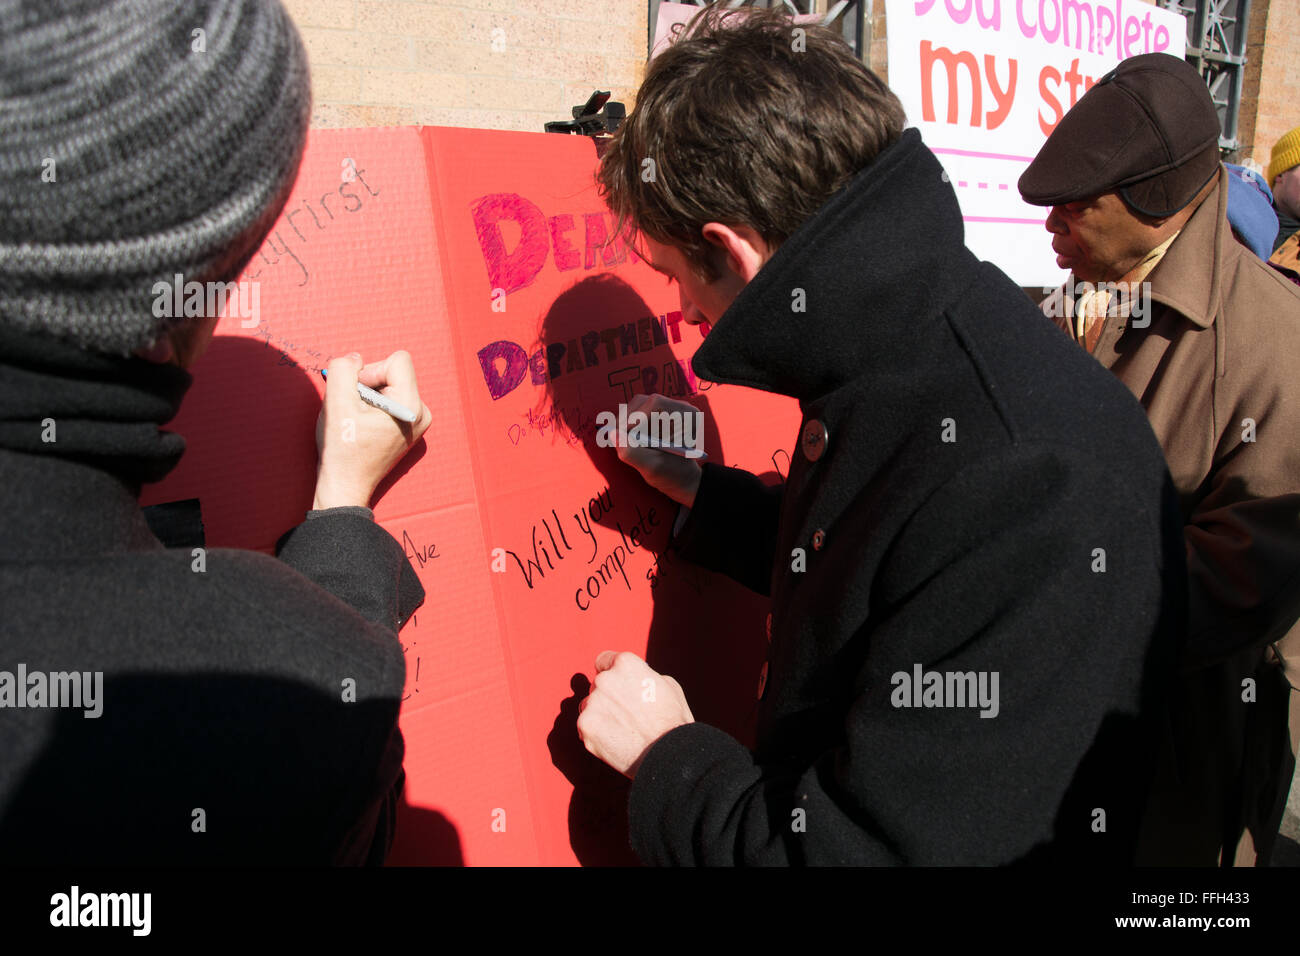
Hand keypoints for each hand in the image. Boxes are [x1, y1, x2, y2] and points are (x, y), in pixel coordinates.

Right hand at [312, 351, 431, 509]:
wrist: (346, 485)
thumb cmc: (342, 449)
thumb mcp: (335, 402)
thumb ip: (343, 369)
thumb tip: (356, 359)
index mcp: (412, 406)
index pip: (398, 360)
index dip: (370, 371)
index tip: (357, 394)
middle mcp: (422, 412)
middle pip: (394, 373)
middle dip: (369, 385)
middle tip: (354, 410)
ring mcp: (417, 421)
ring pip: (390, 386)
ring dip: (368, 397)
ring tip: (357, 421)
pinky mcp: (409, 426)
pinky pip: (391, 399)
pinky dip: (373, 407)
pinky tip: (363, 426)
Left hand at [576, 651, 693, 777]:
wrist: (668, 754)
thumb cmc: (673, 721)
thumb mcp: (667, 685)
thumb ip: (643, 676)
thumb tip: (632, 678)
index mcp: (625, 664)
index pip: (604, 660)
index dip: (610, 673)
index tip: (615, 685)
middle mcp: (605, 678)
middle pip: (597, 684)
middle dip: (607, 696)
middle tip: (625, 715)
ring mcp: (593, 702)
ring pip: (589, 706)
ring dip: (600, 714)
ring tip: (622, 731)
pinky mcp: (585, 725)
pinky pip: (585, 727)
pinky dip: (596, 734)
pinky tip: (615, 742)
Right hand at [613, 393, 703, 507]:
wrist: (680, 476)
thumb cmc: (672, 474)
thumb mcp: (653, 468)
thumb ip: (632, 453)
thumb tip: (612, 434)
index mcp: (687, 417)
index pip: (657, 404)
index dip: (635, 416)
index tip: (622, 433)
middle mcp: (678, 407)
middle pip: (643, 402)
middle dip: (626, 421)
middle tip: (616, 438)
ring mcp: (666, 407)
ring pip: (636, 406)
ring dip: (625, 424)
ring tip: (628, 443)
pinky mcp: (656, 411)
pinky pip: (634, 411)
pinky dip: (626, 425)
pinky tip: (631, 441)